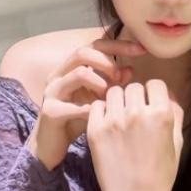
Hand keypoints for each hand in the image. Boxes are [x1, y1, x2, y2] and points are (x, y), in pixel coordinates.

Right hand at [30, 34, 149, 168]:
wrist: (50, 146)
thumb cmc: (76, 119)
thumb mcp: (97, 99)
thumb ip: (112, 83)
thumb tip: (130, 69)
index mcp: (70, 68)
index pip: (95, 45)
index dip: (118, 45)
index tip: (141, 49)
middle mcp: (59, 74)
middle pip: (83, 52)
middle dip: (107, 62)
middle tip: (119, 77)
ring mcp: (52, 92)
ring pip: (78, 73)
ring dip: (100, 82)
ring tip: (109, 97)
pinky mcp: (50, 111)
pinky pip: (73, 105)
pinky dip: (91, 109)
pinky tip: (101, 115)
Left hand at [86, 80, 183, 190]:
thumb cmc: (160, 173)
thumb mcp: (177, 142)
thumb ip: (175, 113)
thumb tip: (168, 94)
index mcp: (161, 114)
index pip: (155, 84)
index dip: (154, 93)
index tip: (151, 104)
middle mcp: (137, 113)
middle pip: (134, 87)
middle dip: (136, 97)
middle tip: (135, 114)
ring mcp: (114, 120)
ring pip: (114, 92)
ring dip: (118, 101)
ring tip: (120, 118)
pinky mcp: (95, 130)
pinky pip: (96, 106)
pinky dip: (102, 111)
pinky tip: (108, 124)